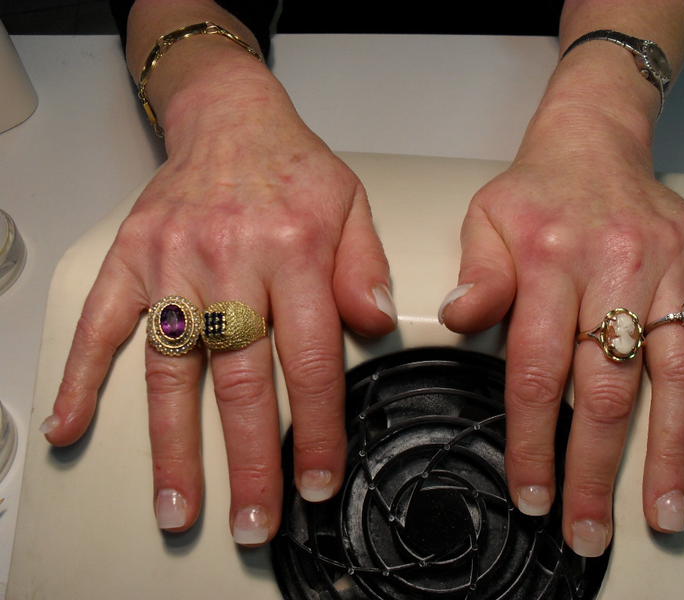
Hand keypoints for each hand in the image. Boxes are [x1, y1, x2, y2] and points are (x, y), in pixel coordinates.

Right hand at [40, 70, 395, 544]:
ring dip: (174, 444)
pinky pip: (101, 323)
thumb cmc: (294, 167)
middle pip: (241, 379)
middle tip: (253, 520)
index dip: (317, 429)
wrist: (230, 118)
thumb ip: (365, 267)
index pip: (310, 360)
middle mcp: (230, 261)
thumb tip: (376, 323)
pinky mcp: (131, 258)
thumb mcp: (351, 205)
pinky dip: (83, 377)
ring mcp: (173, 263)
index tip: (318, 481)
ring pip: (173, 367)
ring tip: (177, 505)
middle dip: (250, 460)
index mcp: (293, 251)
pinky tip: (71, 426)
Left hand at [439, 105, 683, 555]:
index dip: (532, 439)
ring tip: (664, 511)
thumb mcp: (485, 221)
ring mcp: (673, 265)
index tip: (531, 493)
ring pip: (678, 369)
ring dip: (672, 446)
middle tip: (589, 531)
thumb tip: (458, 320)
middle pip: (607, 385)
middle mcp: (617, 266)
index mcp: (551, 260)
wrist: (592, 141)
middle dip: (595, 467)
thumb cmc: (535, 192)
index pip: (537, 368)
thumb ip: (478, 275)